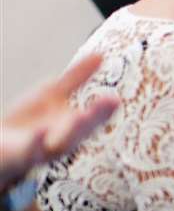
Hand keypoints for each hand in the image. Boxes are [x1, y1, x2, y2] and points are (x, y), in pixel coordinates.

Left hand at [0, 53, 120, 189]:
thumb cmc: (27, 122)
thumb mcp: (52, 94)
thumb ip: (76, 77)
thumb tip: (101, 54)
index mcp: (73, 125)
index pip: (93, 117)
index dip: (104, 109)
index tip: (116, 98)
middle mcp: (62, 139)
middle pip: (82, 130)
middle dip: (95, 118)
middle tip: (112, 102)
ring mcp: (42, 150)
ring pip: (61, 143)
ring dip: (72, 132)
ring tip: (81, 116)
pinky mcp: (20, 156)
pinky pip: (30, 151)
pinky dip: (36, 143)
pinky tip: (41, 131)